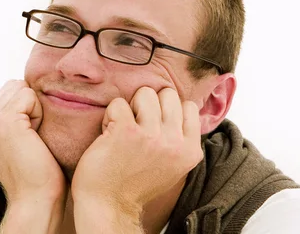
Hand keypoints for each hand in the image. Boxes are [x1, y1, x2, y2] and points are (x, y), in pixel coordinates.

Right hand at [0, 80, 67, 206]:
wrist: (36, 198)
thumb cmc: (37, 172)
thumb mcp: (18, 139)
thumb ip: (14, 116)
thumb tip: (26, 90)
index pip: (8, 91)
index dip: (26, 106)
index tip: (28, 135)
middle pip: (14, 85)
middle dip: (29, 104)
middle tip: (32, 134)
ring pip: (21, 88)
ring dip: (34, 108)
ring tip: (33, 135)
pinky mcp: (3, 121)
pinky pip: (28, 95)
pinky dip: (38, 112)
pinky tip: (35, 136)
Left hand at [71, 87, 202, 213]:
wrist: (109, 205)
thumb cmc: (137, 181)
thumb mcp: (173, 163)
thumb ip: (180, 137)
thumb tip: (181, 105)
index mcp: (189, 151)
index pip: (189, 106)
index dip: (169, 110)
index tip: (156, 126)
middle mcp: (173, 143)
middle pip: (168, 94)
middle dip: (151, 104)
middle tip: (139, 123)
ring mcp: (150, 136)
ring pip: (145, 93)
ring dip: (131, 106)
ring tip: (125, 127)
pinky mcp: (125, 131)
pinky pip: (119, 103)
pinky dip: (111, 114)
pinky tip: (109, 132)